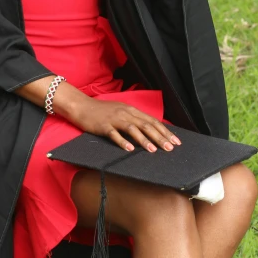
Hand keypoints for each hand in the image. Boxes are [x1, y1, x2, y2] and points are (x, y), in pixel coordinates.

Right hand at [66, 96, 180, 152]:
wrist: (82, 106)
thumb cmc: (102, 111)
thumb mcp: (121, 112)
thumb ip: (134, 119)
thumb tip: (150, 130)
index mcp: (132, 110)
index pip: (152, 121)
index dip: (165, 131)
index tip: (176, 142)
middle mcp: (126, 113)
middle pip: (146, 125)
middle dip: (159, 137)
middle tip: (170, 148)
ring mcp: (114, 119)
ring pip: (132, 129)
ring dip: (144, 140)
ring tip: (153, 150)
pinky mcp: (103, 126)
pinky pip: (114, 134)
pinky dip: (122, 142)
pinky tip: (129, 149)